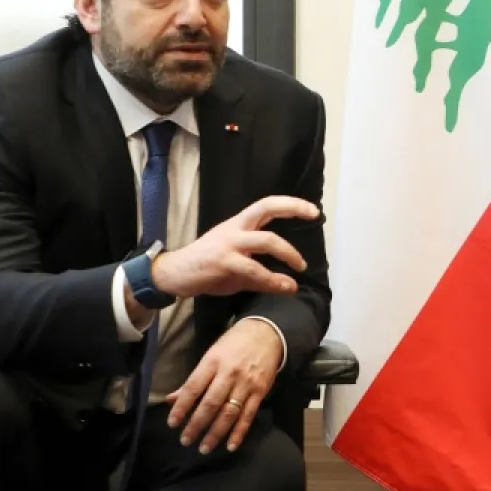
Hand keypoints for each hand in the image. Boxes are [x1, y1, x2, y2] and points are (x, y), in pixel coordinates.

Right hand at [151, 196, 318, 298]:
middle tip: (315, 218)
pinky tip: (284, 287)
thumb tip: (289, 286)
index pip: (266, 205)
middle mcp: (234, 228)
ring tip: (300, 267)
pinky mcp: (223, 261)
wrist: (174, 274)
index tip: (313, 210)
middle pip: (266, 209)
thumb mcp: (238, 268)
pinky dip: (273, 279)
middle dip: (293, 210)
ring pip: (266, 240)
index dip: (290, 204)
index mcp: (238, 224)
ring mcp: (228, 243)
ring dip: (288, 253)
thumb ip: (262, 274)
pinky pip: (254, 268)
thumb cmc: (207, 268)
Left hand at [166, 318, 284, 452]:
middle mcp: (229, 374)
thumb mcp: (210, 355)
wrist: (266, 333)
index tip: (172, 424)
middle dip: (196, 424)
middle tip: (185, 441)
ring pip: (229, 413)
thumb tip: (171, 400)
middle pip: (211, 403)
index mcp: (212, 362)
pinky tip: (230, 446)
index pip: (193, 387)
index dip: (182, 407)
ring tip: (204, 448)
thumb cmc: (233, 345)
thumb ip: (192, 380)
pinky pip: (248, 415)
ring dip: (216, 433)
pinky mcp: (260, 391)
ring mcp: (246, 384)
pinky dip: (240, 432)